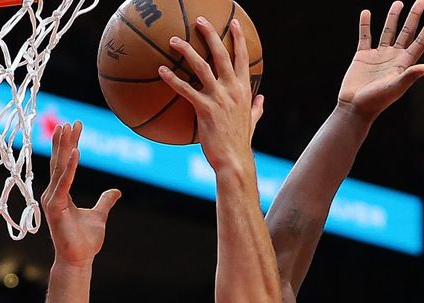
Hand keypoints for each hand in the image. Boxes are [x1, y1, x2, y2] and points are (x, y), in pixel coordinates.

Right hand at [41, 122, 120, 266]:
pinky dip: (70, 168)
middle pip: (60, 161)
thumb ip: (105, 201)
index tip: (76, 126)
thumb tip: (115, 191)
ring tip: (68, 129)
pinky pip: (64, 183)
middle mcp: (53, 193)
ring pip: (60, 168)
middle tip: (72, 121)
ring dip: (64, 148)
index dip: (70, 144)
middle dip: (65, 140)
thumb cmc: (85, 241)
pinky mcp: (55, 207)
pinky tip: (76, 152)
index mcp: (61, 193)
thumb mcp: (100, 215)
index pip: (65, 163)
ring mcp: (52, 200)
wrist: (78, 259)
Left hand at [158, 18, 263, 171]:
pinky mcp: (204, 109)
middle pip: (221, 54)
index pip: (242, 58)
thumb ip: (256, 108)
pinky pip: (185, 90)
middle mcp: (232, 90)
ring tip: (173, 40)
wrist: (234, 160)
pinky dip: (173, 79)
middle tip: (200, 20)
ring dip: (187, 51)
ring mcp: (219, 98)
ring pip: (201, 67)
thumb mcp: (252, 122)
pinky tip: (161, 71)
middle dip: (211, 34)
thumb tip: (262, 99)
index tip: (234, 23)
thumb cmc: (240, 143)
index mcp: (244, 90)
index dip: (238, 38)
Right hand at [338, 0, 423, 121]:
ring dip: (393, 17)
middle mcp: (392, 57)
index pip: (419, 43)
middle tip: (421, 0)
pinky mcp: (362, 56)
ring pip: (387, 32)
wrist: (354, 107)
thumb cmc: (376, 101)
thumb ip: (412, 75)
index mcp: (403, 64)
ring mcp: (377, 56)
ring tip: (398, 3)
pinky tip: (366, 13)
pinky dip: (365, 25)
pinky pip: (365, 37)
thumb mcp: (396, 87)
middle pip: (406, 32)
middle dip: (413, 16)